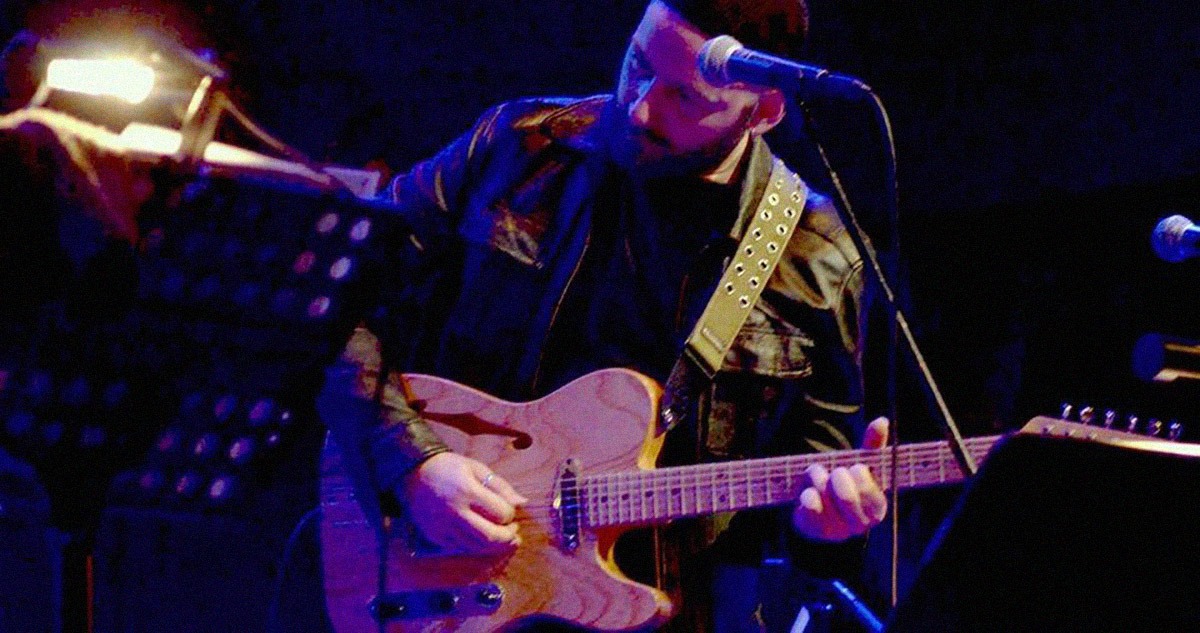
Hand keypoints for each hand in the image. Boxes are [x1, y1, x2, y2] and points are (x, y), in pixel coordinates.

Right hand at [403, 452, 527, 554]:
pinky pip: (461, 548)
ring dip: (494, 546)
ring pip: (476, 547)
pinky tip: (481, 538)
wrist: (413, 473)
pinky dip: (475, 547)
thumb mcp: (476, 468)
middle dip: (507, 538)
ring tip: (503, 538)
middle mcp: (454, 512)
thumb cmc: (449, 468)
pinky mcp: (434, 537)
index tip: (510, 510)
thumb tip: (522, 503)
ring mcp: (443, 527)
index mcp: (467, 491)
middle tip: (514, 532)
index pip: (500, 513)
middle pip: (490, 537)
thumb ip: (500, 486)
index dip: (510, 514)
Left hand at [791, 417, 888, 541]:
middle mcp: (859, 525)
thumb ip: (872, 446)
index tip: (852, 468)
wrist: (817, 514)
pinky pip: (810, 508)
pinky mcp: (814, 531)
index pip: (871, 491)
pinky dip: (807, 494)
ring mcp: (836, 530)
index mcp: (876, 508)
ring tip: (818, 476)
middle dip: (837, 477)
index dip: (858, 474)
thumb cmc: (844, 485)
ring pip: (825, 499)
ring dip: (818, 480)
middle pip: (847, 497)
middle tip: (834, 472)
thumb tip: (881, 420)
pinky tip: (807, 492)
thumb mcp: (859, 466)